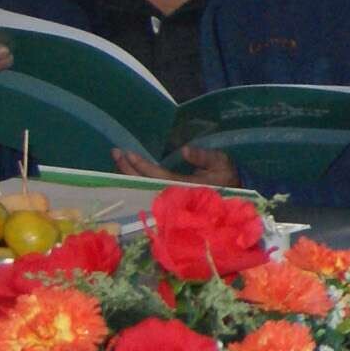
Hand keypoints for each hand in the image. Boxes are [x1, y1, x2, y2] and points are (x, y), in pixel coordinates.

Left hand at [107, 146, 242, 188]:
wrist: (234, 194)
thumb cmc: (227, 176)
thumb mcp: (222, 163)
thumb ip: (205, 157)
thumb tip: (184, 150)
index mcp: (187, 186)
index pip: (158, 176)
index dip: (142, 166)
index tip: (128, 153)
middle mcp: (174, 195)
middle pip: (143, 185)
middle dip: (127, 169)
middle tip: (115, 152)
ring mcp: (169, 199)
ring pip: (141, 189)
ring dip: (127, 174)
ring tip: (117, 159)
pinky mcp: (167, 200)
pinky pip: (144, 191)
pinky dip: (134, 180)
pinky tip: (126, 170)